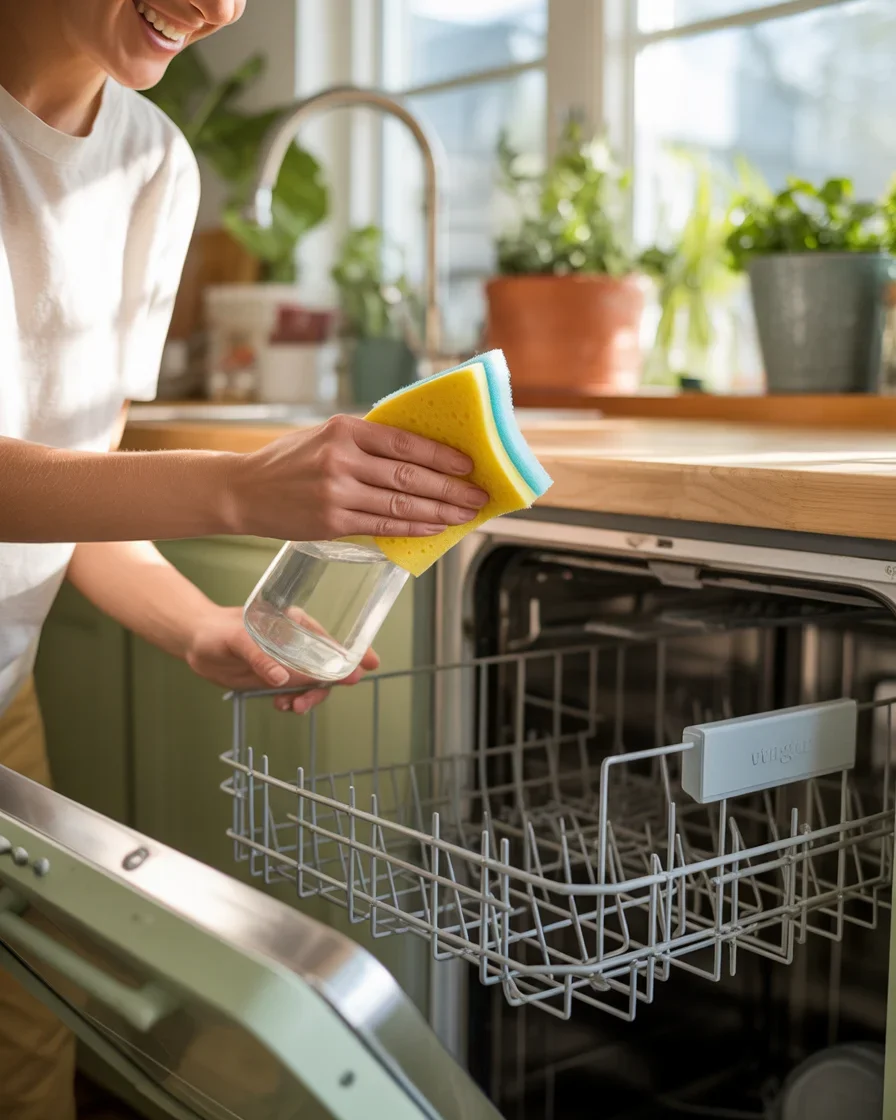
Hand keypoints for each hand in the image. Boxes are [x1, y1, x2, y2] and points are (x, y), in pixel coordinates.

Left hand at [184, 606, 378, 713]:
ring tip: (291, 707)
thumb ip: (259, 658)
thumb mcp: (237, 640)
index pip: (330, 640)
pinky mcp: (275, 679)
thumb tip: (281, 679)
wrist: (196, 643)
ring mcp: (287, 663)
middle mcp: (296, 645)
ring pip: (312, 685)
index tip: (369, 663)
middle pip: (326, 668)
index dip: (352, 653)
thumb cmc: (217, 631)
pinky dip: (292, 702)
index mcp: (295, 626)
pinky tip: (281, 705)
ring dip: (308, 698)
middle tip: (316, 699)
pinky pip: (293, 694)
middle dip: (328, 685)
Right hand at [228, 415, 488, 540]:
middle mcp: (341, 459)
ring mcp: (336, 493)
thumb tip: (419, 451)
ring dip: (439, 511)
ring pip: (400, 504)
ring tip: (464, 514)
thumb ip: (366, 441)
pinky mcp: (332, 522)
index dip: (441, 454)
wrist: (243, 490)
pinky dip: (412, 528)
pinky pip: (382, 526)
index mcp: (343, 430)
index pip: (405, 442)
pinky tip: (434, 528)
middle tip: (477, 496)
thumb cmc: (288, 461)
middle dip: (450, 488)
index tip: (468, 464)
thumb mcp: (324, 435)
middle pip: (409, 476)